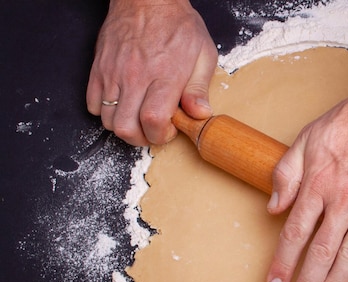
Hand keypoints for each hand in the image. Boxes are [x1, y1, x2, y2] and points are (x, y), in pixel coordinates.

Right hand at [86, 0, 216, 145]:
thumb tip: (199, 114)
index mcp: (164, 76)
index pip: (153, 121)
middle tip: (153, 130)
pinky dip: (106, 113)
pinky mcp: (98, 69)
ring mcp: (113, 74)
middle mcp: (135, 77)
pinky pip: (93, 105)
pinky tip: (123, 104)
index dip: (161, 135)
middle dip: (142, 138)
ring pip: (108, 120)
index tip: (169, 129)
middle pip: (126, 128)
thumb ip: (199, 89)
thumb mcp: (203, 55)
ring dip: (124, 127)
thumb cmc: (177, 25)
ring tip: (139, 117)